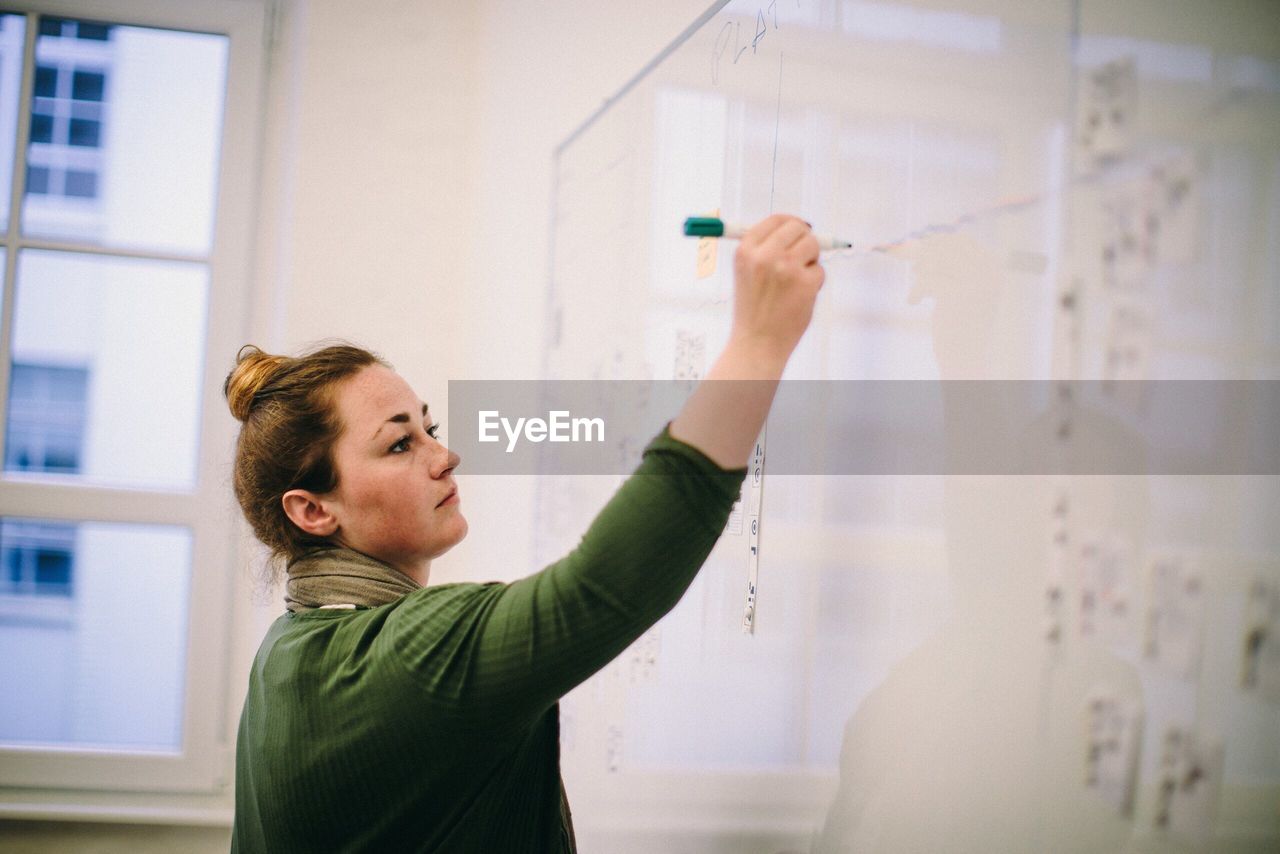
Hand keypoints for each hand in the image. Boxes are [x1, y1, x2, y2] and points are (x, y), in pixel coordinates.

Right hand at [729, 213, 825, 361]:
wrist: (757, 343)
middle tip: (804, 256)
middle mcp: (765, 255)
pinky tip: (799, 298)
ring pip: (813, 246)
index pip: (776, 220)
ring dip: (811, 261)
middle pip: (798, 228)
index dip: (792, 223)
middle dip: (805, 239)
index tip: (799, 230)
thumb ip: (765, 248)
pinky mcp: (806, 283)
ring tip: (797, 282)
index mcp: (746, 250)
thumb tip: (798, 227)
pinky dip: (814, 283)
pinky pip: (820, 271)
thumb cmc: (753, 310)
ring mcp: (787, 268)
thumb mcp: (746, 272)